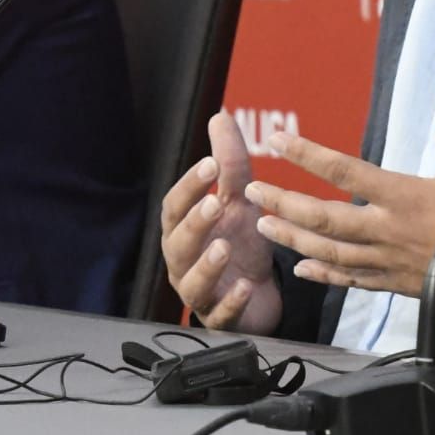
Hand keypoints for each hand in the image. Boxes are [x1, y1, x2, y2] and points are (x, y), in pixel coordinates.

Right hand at [158, 113, 280, 333]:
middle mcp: (183, 261)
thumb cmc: (241, 242)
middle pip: (179, 243)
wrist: (259, 293)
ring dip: (207, 265)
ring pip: (192, 283)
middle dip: (195, 223)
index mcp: (183, 230)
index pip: (175, 206)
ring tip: (224, 248)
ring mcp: (199, 292)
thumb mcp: (239, 200)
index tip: (210, 165)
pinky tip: (245, 287)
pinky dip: (231, 302)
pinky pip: (219, 314)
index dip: (189, 186)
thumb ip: (230, 163)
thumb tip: (220, 116)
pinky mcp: (220, 319)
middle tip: (215, 204)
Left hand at [244, 74, 434, 319]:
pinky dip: (323, 274)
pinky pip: (351, 281)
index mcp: (405, 197)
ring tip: (263, 224)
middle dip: (282, 202)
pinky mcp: (396, 285)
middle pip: (323, 218)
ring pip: (329, 253)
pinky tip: (303, 268)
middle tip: (251, 190)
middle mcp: (389, 232)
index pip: (343, 171)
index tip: (277, 139)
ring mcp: (389, 262)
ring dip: (292, 238)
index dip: (306, 153)